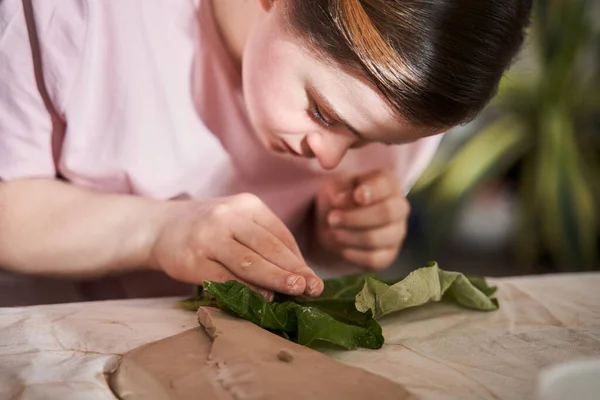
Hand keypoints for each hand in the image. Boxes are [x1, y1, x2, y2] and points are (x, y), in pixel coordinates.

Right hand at [148, 193, 323, 299]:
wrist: (160, 227)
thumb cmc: (209, 228)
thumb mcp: (238, 221)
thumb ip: (264, 241)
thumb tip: (297, 273)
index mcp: (246, 204)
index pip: (280, 234)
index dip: (298, 259)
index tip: (313, 279)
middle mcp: (227, 216)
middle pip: (268, 247)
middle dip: (293, 270)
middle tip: (313, 288)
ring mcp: (208, 237)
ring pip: (249, 262)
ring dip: (276, 279)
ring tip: (296, 291)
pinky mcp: (192, 260)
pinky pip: (225, 278)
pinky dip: (246, 289)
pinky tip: (262, 298)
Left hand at [315, 170, 408, 269]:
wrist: (334, 223)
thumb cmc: (337, 198)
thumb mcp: (333, 188)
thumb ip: (341, 190)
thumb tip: (352, 199)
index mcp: (388, 184)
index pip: (386, 185)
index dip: (371, 191)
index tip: (356, 196)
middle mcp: (399, 207)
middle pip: (387, 212)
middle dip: (355, 217)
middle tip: (331, 218)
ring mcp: (397, 233)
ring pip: (378, 238)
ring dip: (350, 237)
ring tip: (333, 232)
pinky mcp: (389, 255)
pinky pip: (374, 259)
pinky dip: (353, 254)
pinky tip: (341, 248)